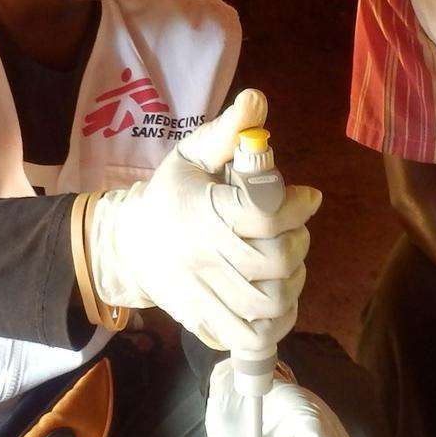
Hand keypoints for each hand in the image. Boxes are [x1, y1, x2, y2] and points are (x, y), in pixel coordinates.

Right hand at [86, 90, 320, 351]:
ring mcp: (202, 295)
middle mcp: (201, 256)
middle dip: (298, 244)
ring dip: (292, 283)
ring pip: (266, 303)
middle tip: (295, 231)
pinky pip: (250, 336)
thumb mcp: (192, 155)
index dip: (297, 206)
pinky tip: (280, 300)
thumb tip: (257, 100)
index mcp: (200, 212)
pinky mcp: (203, 322)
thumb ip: (228, 131)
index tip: (309, 197)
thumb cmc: (171, 195)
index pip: (262, 215)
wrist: (127, 246)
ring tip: (289, 264)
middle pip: (273, 261)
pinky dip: (276, 324)